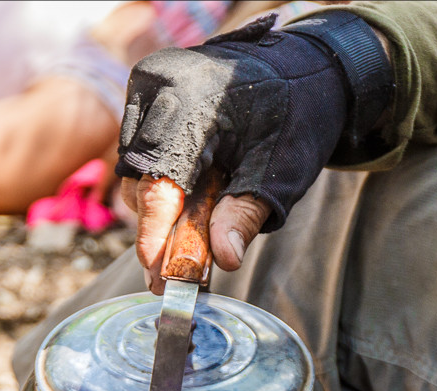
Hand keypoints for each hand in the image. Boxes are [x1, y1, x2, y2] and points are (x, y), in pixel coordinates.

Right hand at [117, 12, 393, 291]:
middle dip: (158, 228)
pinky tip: (188, 204)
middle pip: (140, 180)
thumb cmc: (295, 117)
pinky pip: (142, 154)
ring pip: (136, 171)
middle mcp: (159, 87)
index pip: (159, 180)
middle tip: (172, 274)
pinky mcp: (148, 96)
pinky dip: (162, 184)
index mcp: (190, 102)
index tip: (155, 270)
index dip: (154, 231)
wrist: (300, 69)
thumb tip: (224, 259)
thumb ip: (246, 216)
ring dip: (159, 208)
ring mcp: (148, 88)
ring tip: (187, 241)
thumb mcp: (278, 172)